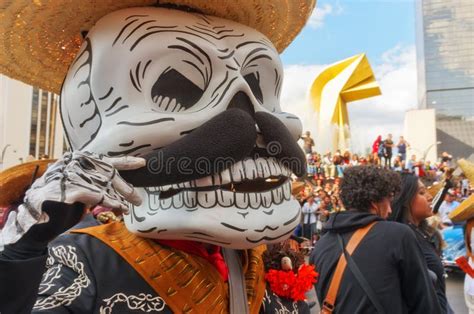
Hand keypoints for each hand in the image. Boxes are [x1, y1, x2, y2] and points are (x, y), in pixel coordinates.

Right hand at [1, 151, 144, 244]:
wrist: (37, 213)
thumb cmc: (62, 200)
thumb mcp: (83, 187)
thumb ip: (98, 183)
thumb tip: (124, 190)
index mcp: (80, 159)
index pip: (107, 160)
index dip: (126, 161)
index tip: (142, 163)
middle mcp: (76, 162)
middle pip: (109, 174)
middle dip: (126, 188)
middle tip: (138, 199)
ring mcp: (72, 173)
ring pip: (105, 185)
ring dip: (118, 198)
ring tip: (126, 208)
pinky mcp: (70, 187)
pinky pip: (96, 194)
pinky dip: (109, 201)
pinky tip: (117, 207)